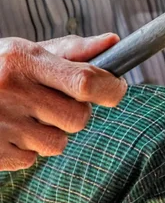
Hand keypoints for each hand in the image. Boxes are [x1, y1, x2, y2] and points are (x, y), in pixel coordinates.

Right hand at [0, 34, 126, 170]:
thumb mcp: (27, 51)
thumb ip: (72, 50)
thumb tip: (113, 43)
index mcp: (24, 60)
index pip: (85, 82)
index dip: (111, 89)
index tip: (117, 90)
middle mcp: (12, 90)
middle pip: (79, 118)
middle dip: (76, 112)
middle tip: (55, 102)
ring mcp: (0, 123)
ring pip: (58, 143)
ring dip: (51, 132)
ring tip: (27, 114)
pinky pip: (32, 159)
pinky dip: (26, 148)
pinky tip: (8, 129)